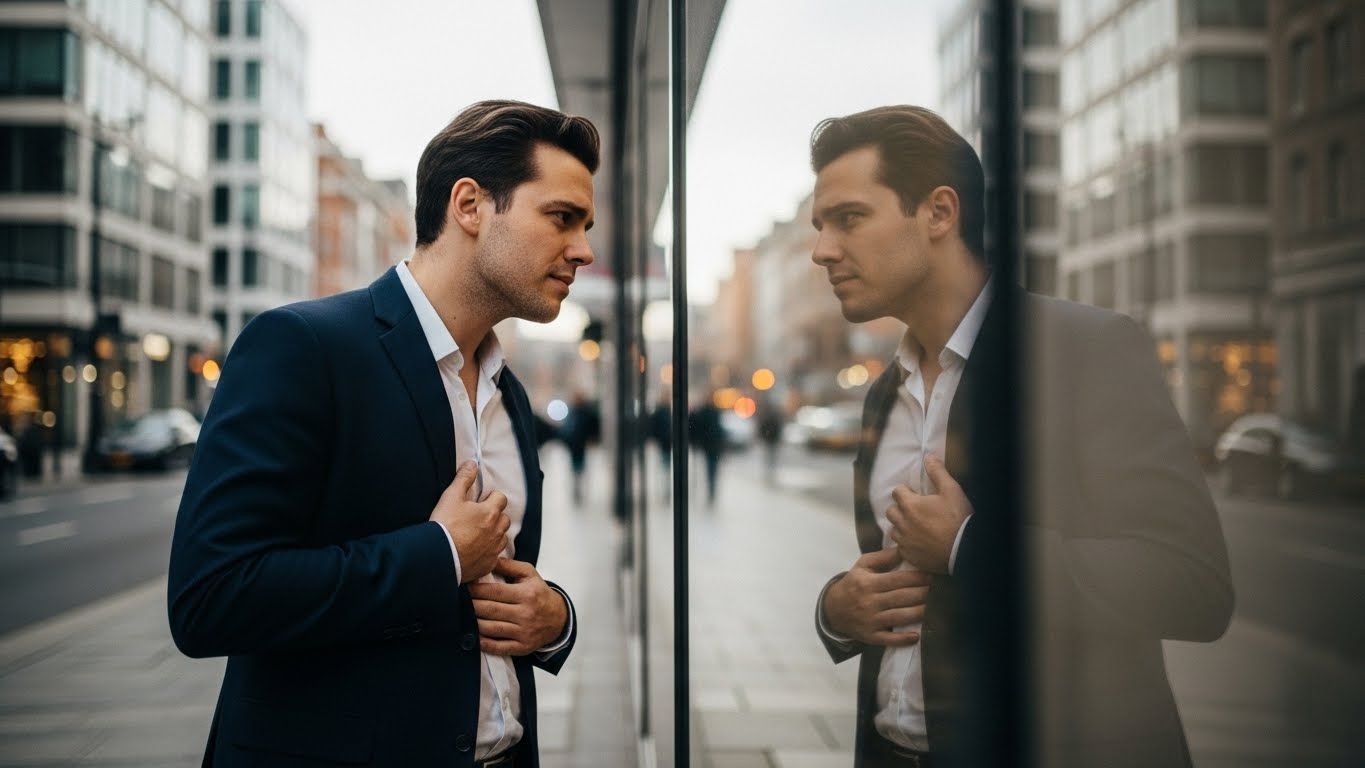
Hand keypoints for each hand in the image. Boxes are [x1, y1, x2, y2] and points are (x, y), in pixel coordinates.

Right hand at [430, 461, 510, 583]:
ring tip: (476, 535)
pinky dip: (488, 552)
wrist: (437, 557)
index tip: (481, 501)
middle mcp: (496, 531)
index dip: (491, 498)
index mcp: (490, 512)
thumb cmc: (444, 526)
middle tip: (478, 518)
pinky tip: (475, 551)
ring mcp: (494, 549)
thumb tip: (472, 463)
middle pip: (504, 519)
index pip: (501, 498)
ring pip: (502, 538)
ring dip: (494, 534)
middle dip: (495, 516)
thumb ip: (463, 478)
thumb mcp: (451, 496)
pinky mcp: (488, 565)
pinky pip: (495, 556)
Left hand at [470, 558, 568, 655]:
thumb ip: (508, 566)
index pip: (494, 591)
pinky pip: (498, 647)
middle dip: (470, 605)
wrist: (559, 618)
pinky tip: (474, 636)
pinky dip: (483, 643)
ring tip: (463, 615)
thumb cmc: (539, 593)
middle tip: (457, 600)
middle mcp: (525, 614)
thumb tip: (487, 559)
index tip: (463, 586)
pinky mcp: (522, 647)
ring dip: (473, 622)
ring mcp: (523, 632)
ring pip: (491, 629)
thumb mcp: (529, 574)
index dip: (475, 589)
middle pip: (490, 610)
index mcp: (526, 594)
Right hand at [822, 547, 928, 646]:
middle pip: (902, 597)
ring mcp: (870, 620)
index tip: (932, 574)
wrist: (833, 610)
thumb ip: (883, 557)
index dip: (918, 577)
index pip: (898, 579)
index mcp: (868, 582)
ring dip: (919, 613)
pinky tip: (916, 636)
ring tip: (934, 607)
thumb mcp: (863, 566)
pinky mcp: (870, 636)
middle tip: (939, 589)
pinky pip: (889, 639)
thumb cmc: (853, 584)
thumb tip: (904, 548)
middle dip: (923, 593)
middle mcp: (870, 601)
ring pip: (900, 617)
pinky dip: (903, 639)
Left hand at [886, 455, 971, 574]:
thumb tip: (928, 457)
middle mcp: (902, 523)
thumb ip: (938, 472)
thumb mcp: (952, 490)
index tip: (917, 495)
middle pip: (891, 511)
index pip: (897, 491)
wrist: (966, 549)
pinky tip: (920, 542)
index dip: (906, 492)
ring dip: (902, 526)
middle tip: (916, 510)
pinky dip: (907, 543)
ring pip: (894, 530)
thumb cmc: (959, 518)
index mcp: (910, 505)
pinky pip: (901, 547)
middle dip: (901, 508)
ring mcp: (905, 541)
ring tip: (917, 526)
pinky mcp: (909, 556)